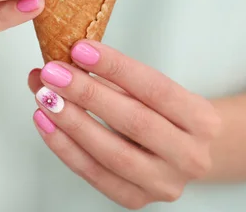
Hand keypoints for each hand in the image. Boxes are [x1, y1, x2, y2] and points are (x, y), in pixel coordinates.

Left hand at [28, 41, 221, 209]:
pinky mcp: (138, 200)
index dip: (115, 67)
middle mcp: (190, 155)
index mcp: (201, 119)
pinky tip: (47, 125)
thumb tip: (56, 66)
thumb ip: (109, 77)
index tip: (80, 49)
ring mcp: (165, 183)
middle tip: (54, 72)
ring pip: (113, 153)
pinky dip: (67, 149)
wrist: (188, 155)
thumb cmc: (165, 116)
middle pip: (134, 121)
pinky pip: (96, 175)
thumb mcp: (152, 91)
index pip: (156, 88)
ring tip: (44, 97)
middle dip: (87, 94)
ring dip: (72, 122)